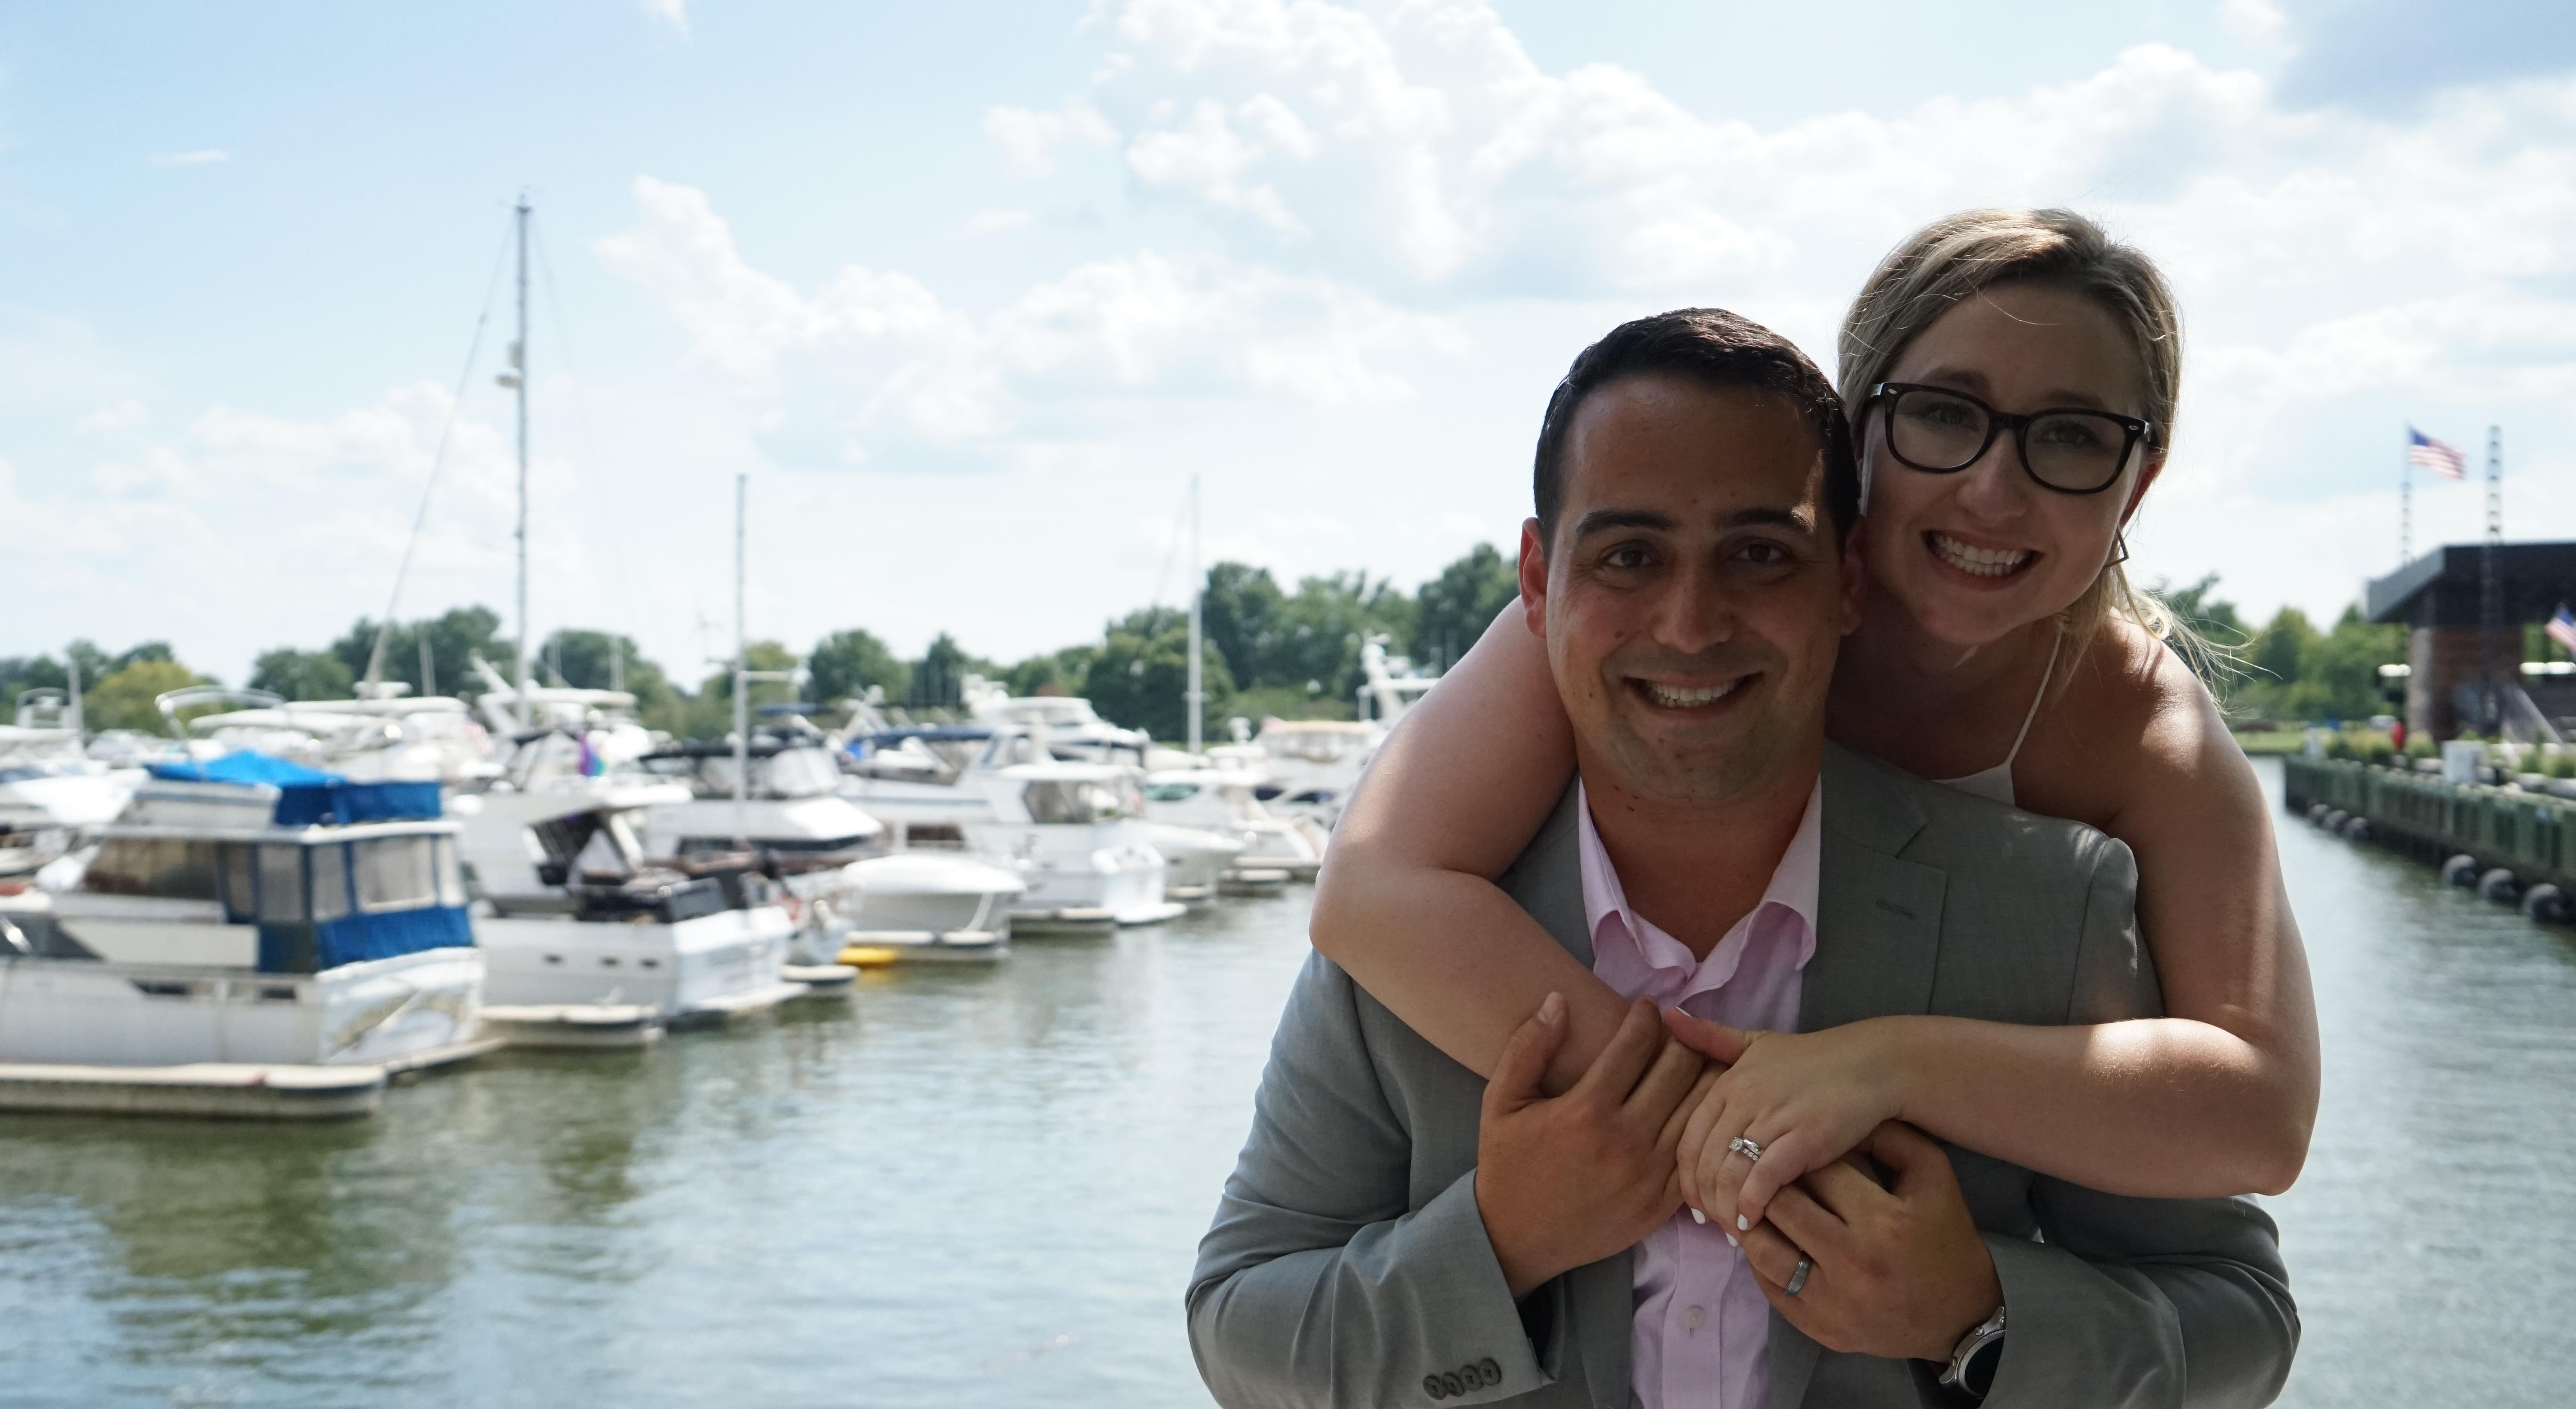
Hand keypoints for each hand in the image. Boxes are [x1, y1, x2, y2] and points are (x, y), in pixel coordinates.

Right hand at [1475, 994, 1714, 1298]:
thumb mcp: (1501, 1102)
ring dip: (1702, 1077)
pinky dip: (1703, 1125)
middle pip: (1677, 1071)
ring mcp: (1648, 1175)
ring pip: (1697, 1109)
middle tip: (1681, 1028)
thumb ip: (1528, 1048)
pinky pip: (1696, 1152)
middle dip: (1683, 1039)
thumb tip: (1559, 1001)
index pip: (1634, 1045)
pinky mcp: (1661, 1203)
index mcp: (1585, 1110)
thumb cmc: (1508, 1165)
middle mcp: (1624, 1140)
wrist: (1516, 1240)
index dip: (1646, 1016)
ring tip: (1699, 1059)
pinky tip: (1699, 1108)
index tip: (1647, 1005)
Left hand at [1663, 1010, 1900, 1232]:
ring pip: (1729, 1174)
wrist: (1873, 1064)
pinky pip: (1763, 1178)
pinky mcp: (1804, 1137)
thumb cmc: (1813, 1059)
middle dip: (1705, 1200)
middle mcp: (1743, 1099)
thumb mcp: (1756, 1042)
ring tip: (1734, 1230)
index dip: (1686, 1178)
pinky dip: (1752, 1205)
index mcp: (1727, 1082)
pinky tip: (1752, 1222)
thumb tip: (1668, 1017)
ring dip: (1726, 1209)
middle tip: (1715, 1225)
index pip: (1688, 1140)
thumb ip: (1711, 1037)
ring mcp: (1773, 1118)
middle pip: (1705, 1163)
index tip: (1695, 1203)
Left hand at [1730, 1121, 2000, 1361]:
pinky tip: (1762, 1237)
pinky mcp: (1816, 1326)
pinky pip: (1767, 1286)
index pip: (1816, 1170)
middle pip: (1781, 1206)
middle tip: (1756, 1164)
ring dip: (1750, 1219)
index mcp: (1881, 1220)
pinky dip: (1757, 1258)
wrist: (1960, 1317)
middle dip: (1766, 1180)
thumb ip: (1890, 1137)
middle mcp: (1851, 1261)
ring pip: (1762, 1249)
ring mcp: (1830, 1300)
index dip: (1797, 1150)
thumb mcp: (1933, 1176)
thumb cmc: (1945, 1237)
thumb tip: (1838, 1119)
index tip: (1790, 1141)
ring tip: (1749, 1199)